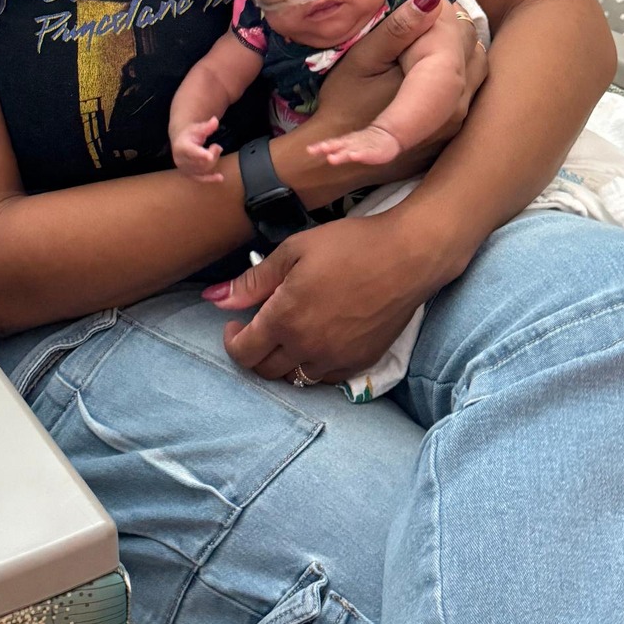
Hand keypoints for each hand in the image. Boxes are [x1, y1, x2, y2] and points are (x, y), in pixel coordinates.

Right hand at [172, 117, 225, 181]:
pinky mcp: (188, 174)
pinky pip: (201, 178)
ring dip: (214, 160)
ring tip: (214, 150)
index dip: (200, 154)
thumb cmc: (191, 133)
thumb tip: (215, 120)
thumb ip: (207, 126)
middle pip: (201, 161)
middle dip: (213, 154)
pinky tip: (220, 178)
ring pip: (204, 169)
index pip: (192, 151)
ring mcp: (184, 168)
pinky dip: (211, 179)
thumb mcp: (198, 127)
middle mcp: (180, 159)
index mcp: (181, 146)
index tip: (209, 156)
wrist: (180, 141)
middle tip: (216, 146)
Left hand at [203, 207, 465, 381]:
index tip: (235, 324)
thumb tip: (216, 298)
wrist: (407, 256)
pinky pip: (325, 378)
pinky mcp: (360, 362)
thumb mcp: (293, 251)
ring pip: (295, 378)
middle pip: (266, 370)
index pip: (243, 353)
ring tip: (287, 334)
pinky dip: (312, 366)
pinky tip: (315, 342)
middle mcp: (308, 347)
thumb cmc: (349, 245)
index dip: (232, 341)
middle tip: (259, 328)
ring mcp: (336, 359)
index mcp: (285, 319)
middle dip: (254, 352)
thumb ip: (253, 281)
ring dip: (283, 361)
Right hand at [289, 0, 485, 199]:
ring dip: (455, 47)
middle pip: (471, 43)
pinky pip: (470, 88)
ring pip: (476, 65)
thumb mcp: (363, 59)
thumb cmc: (345, 107)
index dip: (437, 8)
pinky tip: (427, 69)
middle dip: (447, 25)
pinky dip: (456, 70)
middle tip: (414, 17)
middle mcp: (460, 103)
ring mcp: (461, 121)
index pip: (457, 27)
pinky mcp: (455, 131)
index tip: (413, 1)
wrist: (341, 164)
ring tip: (419, 42)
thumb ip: (399, 29)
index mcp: (440, 81)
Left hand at [307, 122, 403, 167]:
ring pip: (350, 150)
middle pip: (338, 145)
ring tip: (332, 158)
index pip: (331, 143)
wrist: (387, 136)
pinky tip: (354, 157)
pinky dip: (359, 155)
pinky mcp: (373, 152)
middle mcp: (351, 143)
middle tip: (318, 149)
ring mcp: (362, 147)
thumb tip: (322, 151)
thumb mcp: (350, 145)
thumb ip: (337, 148)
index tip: (309, 150)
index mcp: (345, 142)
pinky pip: (366, 153)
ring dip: (340, 154)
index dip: (320, 147)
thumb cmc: (366, 142)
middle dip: (328, 147)